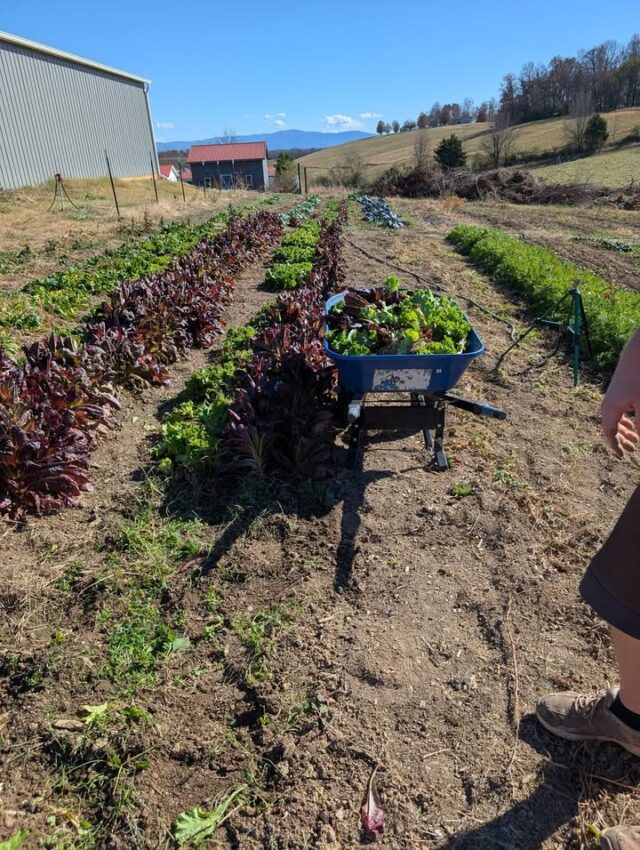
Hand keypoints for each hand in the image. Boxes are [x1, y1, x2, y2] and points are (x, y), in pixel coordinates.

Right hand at [601, 334, 639, 455]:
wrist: (637, 355)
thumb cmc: (639, 380)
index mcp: (609, 410)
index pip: (609, 433)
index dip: (615, 446)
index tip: (622, 456)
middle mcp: (608, 405)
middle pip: (611, 428)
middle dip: (621, 440)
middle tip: (633, 450)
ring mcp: (613, 398)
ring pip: (615, 421)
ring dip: (624, 432)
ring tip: (635, 440)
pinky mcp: (620, 393)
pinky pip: (618, 413)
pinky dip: (625, 422)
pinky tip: (632, 425)